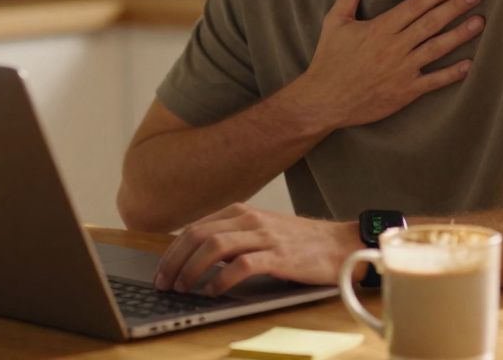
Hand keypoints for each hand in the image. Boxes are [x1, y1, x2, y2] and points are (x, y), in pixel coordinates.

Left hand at [153, 203, 358, 295]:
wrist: (340, 244)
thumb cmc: (300, 242)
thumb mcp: (261, 231)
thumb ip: (233, 237)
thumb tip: (197, 257)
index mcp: (242, 212)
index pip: (195, 228)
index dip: (172, 251)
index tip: (162, 271)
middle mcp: (250, 219)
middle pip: (199, 235)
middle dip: (175, 261)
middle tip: (165, 284)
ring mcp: (265, 236)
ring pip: (214, 247)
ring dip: (192, 270)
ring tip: (184, 288)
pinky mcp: (279, 256)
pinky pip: (241, 265)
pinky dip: (221, 280)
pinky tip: (213, 291)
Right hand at [289, 0, 482, 131]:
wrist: (324, 100)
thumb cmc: (329, 59)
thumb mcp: (335, 22)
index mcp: (379, 29)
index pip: (414, 6)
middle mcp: (394, 47)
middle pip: (430, 23)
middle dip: (454, 7)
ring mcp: (402, 70)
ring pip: (436, 49)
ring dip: (460, 35)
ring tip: (479, 21)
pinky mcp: (405, 92)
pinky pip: (433, 82)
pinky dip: (452, 74)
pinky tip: (469, 64)